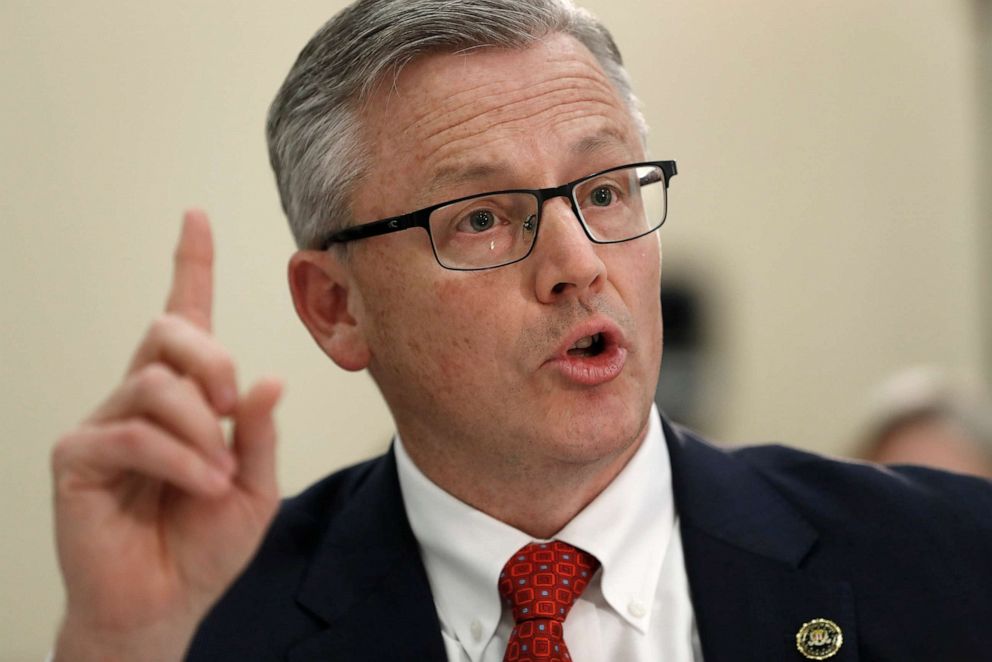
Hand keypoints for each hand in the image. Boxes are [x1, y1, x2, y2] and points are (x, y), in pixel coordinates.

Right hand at [51, 211, 282, 660]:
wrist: (164, 604)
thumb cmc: (203, 543)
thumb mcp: (254, 486)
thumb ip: (259, 432)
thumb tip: (267, 377)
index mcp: (187, 396)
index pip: (185, 317)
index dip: (190, 264)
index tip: (196, 217)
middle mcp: (142, 397)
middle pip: (170, 330)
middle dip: (212, 359)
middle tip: (233, 406)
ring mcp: (105, 423)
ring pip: (155, 381)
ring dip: (201, 428)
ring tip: (216, 473)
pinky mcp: (77, 456)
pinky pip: (130, 432)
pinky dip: (178, 458)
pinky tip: (200, 485)